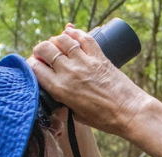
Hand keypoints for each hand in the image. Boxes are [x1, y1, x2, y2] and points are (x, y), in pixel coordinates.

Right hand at [30, 26, 150, 136]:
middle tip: (44, 54)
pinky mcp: (99, 56)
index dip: (32, 65)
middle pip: (45, 49)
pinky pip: (83, 37)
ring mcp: (84, 62)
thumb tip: (63, 94)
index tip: (36, 66)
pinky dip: (76, 32)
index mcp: (60, 89)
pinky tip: (71, 32)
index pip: (35, 68)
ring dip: (56, 39)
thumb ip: (67, 102)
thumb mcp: (78, 115)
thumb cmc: (105, 119)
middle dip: (41, 49)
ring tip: (58, 44)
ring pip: (62, 39)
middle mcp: (68, 72)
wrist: (129, 112)